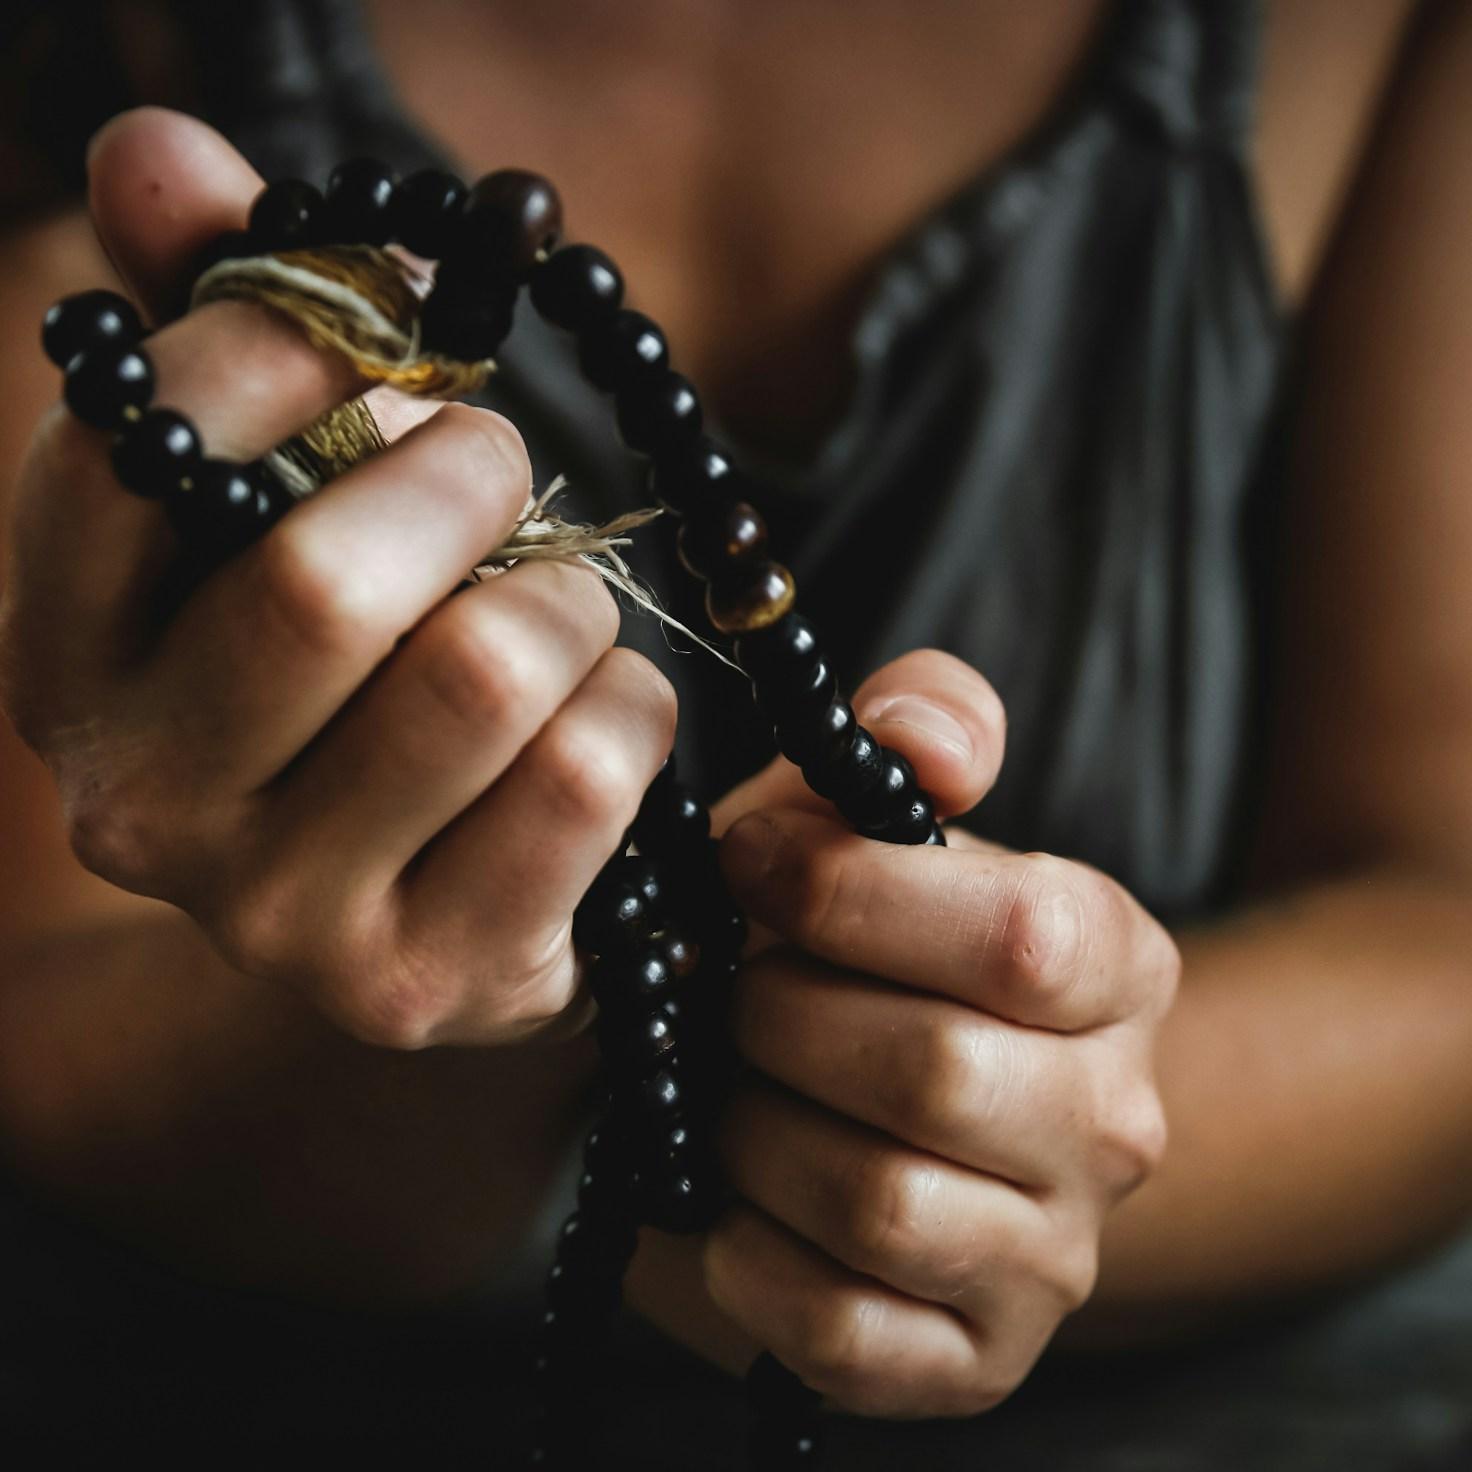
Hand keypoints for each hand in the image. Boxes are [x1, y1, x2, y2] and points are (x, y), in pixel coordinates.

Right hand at [0, 108, 674, 1047]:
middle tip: (499, 466)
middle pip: (327, 582)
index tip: (389, 323)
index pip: (136, 452)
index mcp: (70, 662)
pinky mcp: (425, 980)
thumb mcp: (281, 509)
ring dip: (565, 604)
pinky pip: (590, 775)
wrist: (425, 904)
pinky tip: (599, 719)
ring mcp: (280, 917)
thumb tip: (160, 150)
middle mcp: (144, 802)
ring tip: (554, 615)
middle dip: (462, 479)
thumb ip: (223, 330)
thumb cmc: (361, 678)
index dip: (284, 346)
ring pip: (487, 675)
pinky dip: (633, 708)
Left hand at [697, 652, 1178, 1416]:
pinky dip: (745, 1256)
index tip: (748, 863)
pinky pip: (839, 1327)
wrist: (855, 1107)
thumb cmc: (850, 941)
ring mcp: (1055, 1258)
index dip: (848, 894)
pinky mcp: (973, 1362)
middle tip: (730, 996)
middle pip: (932, 1074)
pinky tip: (731, 1200)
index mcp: (1117, 963)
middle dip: (780, 1019)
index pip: (1016, 936)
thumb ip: (924, 725)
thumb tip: (930, 741)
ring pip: (879, 1204)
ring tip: (728, 1090)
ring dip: (753, 1132)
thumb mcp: (875, 809)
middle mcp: (1116, 1120)